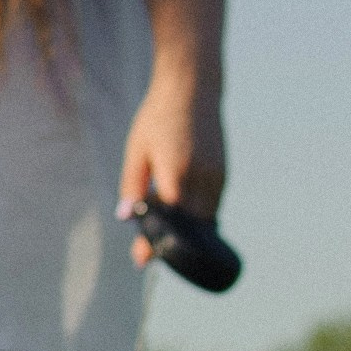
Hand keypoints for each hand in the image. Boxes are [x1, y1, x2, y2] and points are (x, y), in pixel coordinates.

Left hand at [118, 66, 224, 262]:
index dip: (155, 243)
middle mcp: (200, 179)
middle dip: (169, 242)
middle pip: (188, 228)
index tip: (141, 260)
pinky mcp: (223, 175)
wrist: (192, 90)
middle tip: (147, 251)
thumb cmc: (157, 119)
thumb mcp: (136, 152)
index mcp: (174, 173)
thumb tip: (126, 218)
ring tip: (163, 230)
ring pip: (203, 221)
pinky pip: (211, 207)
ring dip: (186, 231)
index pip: (167, 222)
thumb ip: (133, 187)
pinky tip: (180, 212)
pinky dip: (196, 216)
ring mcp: (216, 177)